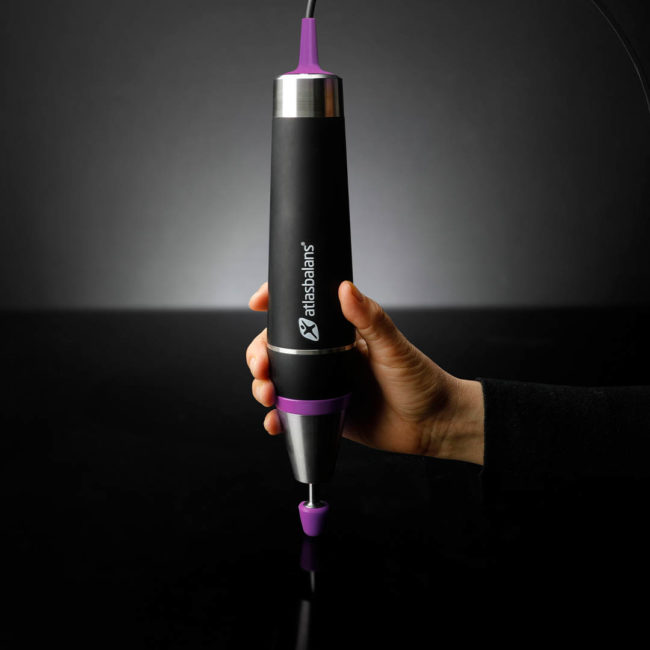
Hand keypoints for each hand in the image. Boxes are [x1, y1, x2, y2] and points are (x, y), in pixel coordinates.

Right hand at [246, 281, 483, 464]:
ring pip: (278, 380)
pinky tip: (275, 422)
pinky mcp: (322, 414)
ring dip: (262, 386)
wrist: (434, 426)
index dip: (275, 304)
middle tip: (261, 365)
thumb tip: (346, 289)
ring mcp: (322, 386)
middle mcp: (327, 358)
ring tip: (267, 395)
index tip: (258, 302)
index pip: (301, 312)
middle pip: (279, 348)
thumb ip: (371, 319)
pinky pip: (290, 414)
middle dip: (260, 354)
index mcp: (341, 335)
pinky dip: (276, 418)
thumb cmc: (421, 382)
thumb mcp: (395, 348)